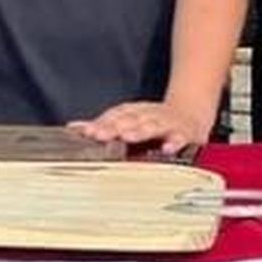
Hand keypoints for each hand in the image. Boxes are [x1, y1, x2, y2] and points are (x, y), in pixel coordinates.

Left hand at [68, 101, 209, 153]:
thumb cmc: (152, 121)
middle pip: (128, 120)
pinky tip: (167, 149)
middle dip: (113, 127)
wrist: (189, 113)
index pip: (113, 117)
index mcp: (131, 113)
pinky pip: (179, 138)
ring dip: (139, 131)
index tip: (86, 132)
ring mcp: (165, 123)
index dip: (100, 124)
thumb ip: (102, 126)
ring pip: (151, 126)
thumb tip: (72, 128)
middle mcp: (146, 116)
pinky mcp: (183, 133)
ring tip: (127, 137)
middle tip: (99, 135)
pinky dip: (173, 142)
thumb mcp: (127, 120)